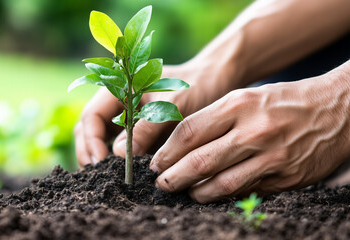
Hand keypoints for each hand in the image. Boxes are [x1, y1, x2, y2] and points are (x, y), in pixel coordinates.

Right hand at [75, 60, 231, 167]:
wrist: (213, 83)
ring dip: (99, 159)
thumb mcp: (172, 105)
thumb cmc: (194, 86)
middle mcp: (116, 104)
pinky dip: (117, 162)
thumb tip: (118, 155)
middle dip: (89, 153)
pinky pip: (119, 147)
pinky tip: (126, 175)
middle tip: (98, 176)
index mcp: (118, 89)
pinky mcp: (136, 132)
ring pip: (100, 140)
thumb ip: (146, 127)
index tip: (101, 162)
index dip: (91, 140)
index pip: (91, 116)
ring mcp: (124, 118)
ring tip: (109, 180)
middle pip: (88, 130)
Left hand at [150, 71, 349, 202]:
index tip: (155, 163)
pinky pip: (246, 192)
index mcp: (238, 105)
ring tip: (185, 191)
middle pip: (199, 161)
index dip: (166, 152)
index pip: (188, 132)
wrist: (335, 109)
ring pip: (220, 184)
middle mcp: (253, 131)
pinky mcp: (285, 178)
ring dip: (195, 192)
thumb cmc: (281, 101)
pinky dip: (224, 195)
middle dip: (172, 177)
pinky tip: (213, 193)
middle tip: (161, 183)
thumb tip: (179, 146)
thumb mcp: (245, 97)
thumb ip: (213, 119)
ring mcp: (271, 157)